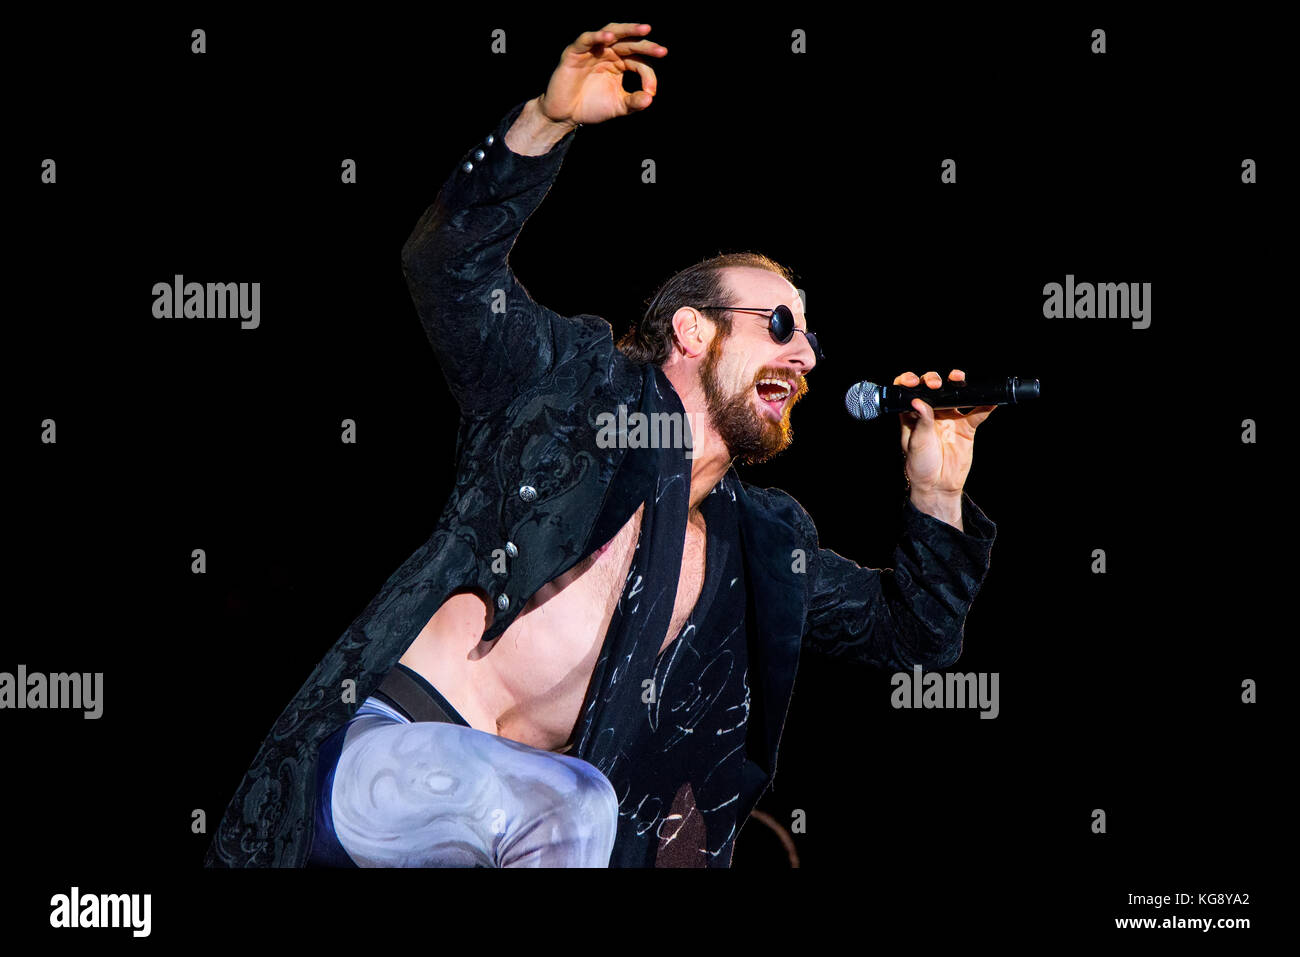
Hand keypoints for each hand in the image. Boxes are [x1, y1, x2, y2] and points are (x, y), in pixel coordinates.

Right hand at [539, 22, 666, 125]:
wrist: (565, 116)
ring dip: (628, 30)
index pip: (639, 61)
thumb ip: (633, 102)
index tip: (651, 91)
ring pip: (611, 32)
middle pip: (629, 42)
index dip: (648, 74)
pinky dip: (597, 36)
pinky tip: (609, 37)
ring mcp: (591, 50)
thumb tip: (650, 99)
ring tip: (644, 30)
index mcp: (619, 63)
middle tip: (661, 51)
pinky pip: (586, 39)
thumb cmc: (591, 108)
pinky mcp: (574, 52)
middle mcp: (607, 52)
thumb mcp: (617, 106)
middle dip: (646, 46)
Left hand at [895, 369, 994, 495]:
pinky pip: (977, 413)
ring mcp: (949, 418)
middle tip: (937, 384)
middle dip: (934, 380)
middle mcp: (931, 413)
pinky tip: (991, 400)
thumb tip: (917, 401)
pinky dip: (985, 406)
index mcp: (913, 415)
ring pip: (955, 395)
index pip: (909, 391)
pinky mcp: (966, 427)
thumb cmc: (920, 466)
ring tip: (959, 379)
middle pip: (934, 388)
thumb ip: (921, 422)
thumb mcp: (917, 443)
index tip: (914, 381)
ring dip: (958, 385)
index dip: (909, 381)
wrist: (938, 485)